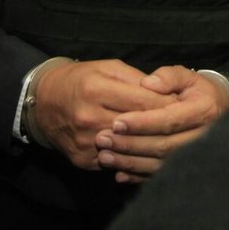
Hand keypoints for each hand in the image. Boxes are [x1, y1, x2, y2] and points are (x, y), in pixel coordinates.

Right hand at [32, 59, 176, 170]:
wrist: (43, 103)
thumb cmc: (81, 79)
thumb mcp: (107, 67)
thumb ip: (136, 79)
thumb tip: (165, 93)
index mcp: (96, 89)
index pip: (142, 101)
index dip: (166, 104)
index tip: (185, 105)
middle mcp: (89, 117)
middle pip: (137, 126)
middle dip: (162, 125)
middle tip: (183, 124)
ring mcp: (85, 142)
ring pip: (129, 147)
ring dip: (150, 144)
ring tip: (168, 138)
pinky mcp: (83, 160)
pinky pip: (116, 162)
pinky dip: (131, 157)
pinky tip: (146, 151)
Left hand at [95, 65, 228, 183]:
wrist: (217, 110)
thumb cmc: (196, 90)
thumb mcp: (186, 75)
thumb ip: (167, 76)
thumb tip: (147, 83)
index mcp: (203, 111)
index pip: (169, 120)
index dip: (142, 123)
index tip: (116, 122)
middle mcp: (202, 137)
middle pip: (163, 146)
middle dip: (130, 144)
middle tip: (102, 139)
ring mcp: (196, 157)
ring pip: (160, 164)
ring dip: (130, 162)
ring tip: (105, 156)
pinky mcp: (187, 168)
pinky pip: (161, 175)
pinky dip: (139, 177)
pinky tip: (119, 174)